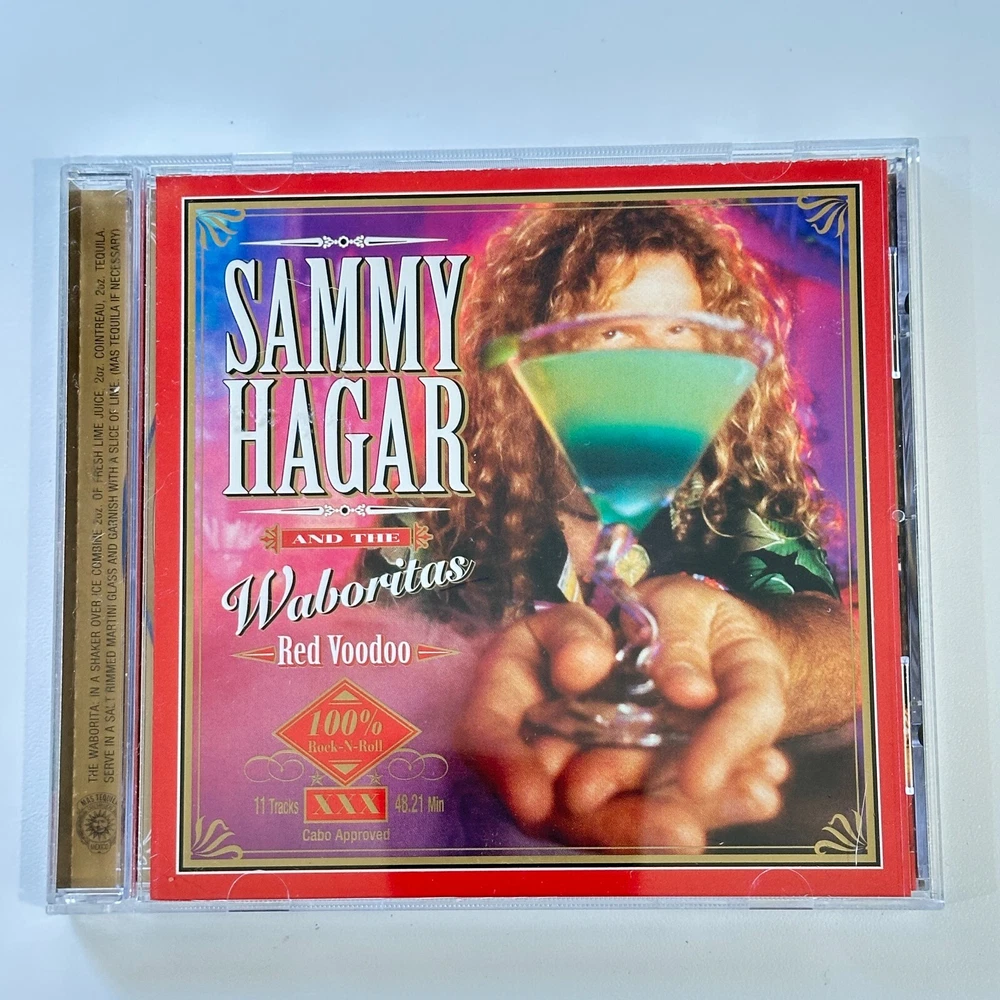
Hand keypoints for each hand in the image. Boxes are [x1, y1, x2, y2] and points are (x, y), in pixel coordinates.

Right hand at [457, 575, 791, 849]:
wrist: (672, 643)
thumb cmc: (606, 623)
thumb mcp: (574, 612)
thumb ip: (573, 632)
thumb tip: (586, 668)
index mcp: (509, 698)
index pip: (487, 736)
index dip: (506, 769)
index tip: (537, 798)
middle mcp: (547, 753)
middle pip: (564, 803)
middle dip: (619, 824)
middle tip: (681, 829)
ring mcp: (598, 781)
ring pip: (627, 815)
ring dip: (686, 817)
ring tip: (750, 798)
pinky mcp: (647, 796)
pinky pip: (674, 806)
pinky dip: (721, 799)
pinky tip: (762, 788)